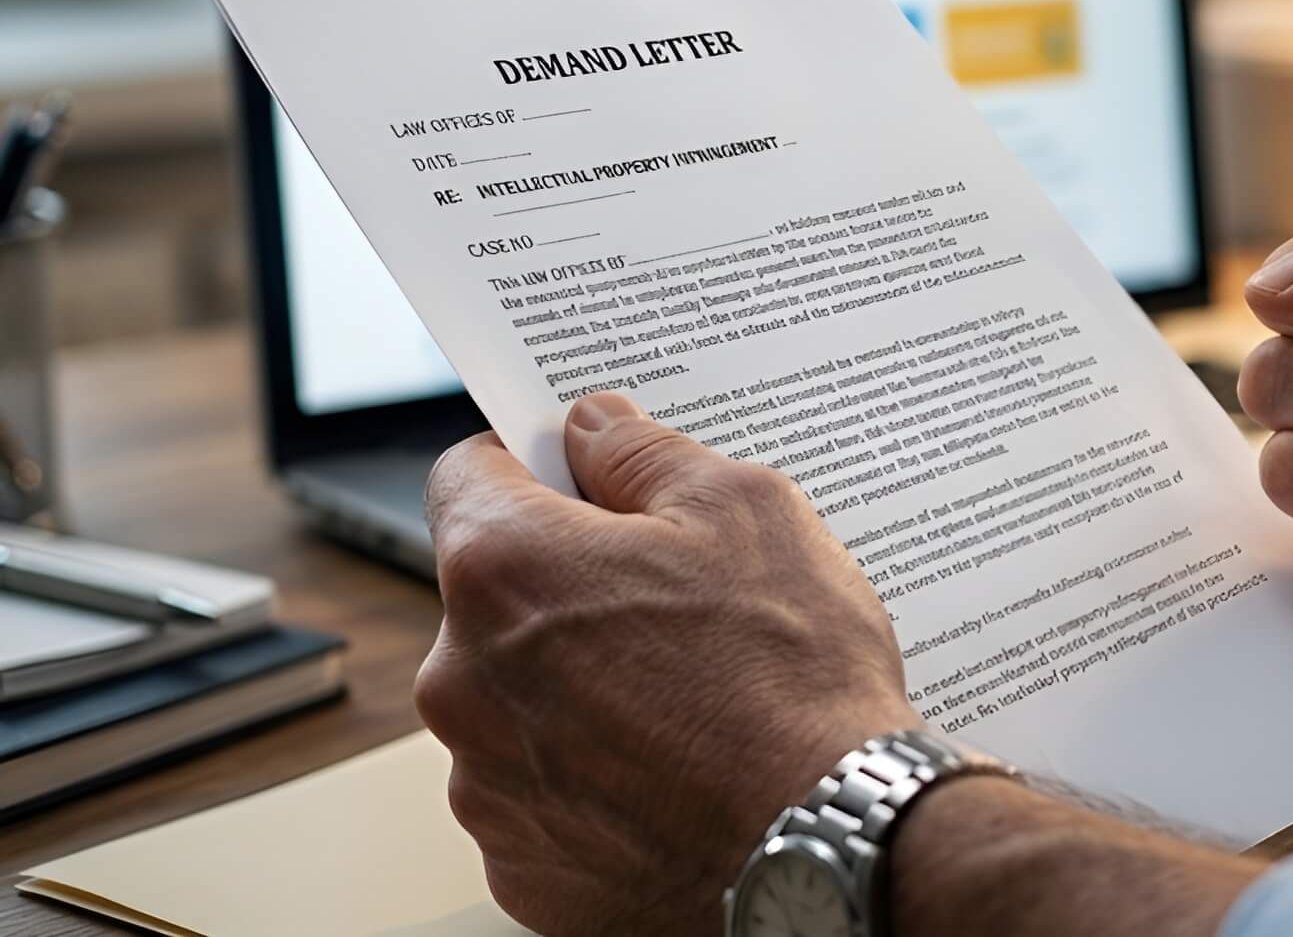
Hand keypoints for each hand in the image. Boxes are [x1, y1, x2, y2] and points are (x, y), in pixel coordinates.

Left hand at [414, 393, 920, 936]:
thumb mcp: (746, 509)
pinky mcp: (521, 866)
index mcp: (504, 569)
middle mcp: (463, 679)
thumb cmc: (793, 677)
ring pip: (519, 700)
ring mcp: (485, 785)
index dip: (532, 464)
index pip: (467, 476)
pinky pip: (543, 794)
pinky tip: (676, 770)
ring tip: (690, 698)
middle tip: (676, 600)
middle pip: (497, 597)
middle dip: (571, 586)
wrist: (827, 842)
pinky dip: (595, 778)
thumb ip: (645, 455)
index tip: (584, 480)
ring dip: (579, 687)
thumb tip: (596, 428)